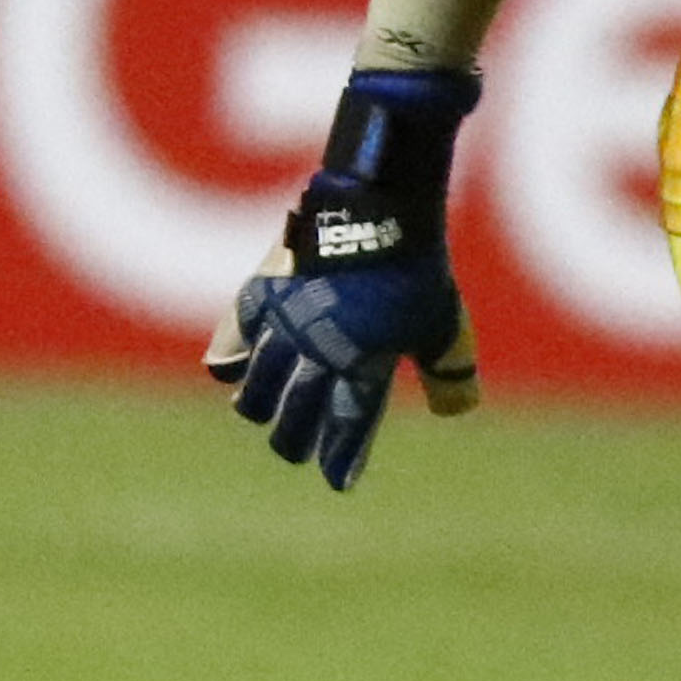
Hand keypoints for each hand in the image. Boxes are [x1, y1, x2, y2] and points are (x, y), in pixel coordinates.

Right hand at [206, 69, 481, 491]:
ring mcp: (285, 326)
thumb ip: (448, 370)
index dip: (341, 457)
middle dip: (295, 441)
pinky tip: (228, 368)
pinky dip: (230, 356)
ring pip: (258, 390)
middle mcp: (318, 354)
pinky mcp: (263, 293)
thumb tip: (453, 410)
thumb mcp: (445, 321)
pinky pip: (234, 338)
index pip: (347, 426)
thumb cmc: (417, 262)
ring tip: (258, 411)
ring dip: (259, 406)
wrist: (377, 198)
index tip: (337, 481)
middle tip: (295, 449)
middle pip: (294, 419)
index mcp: (363, 365)